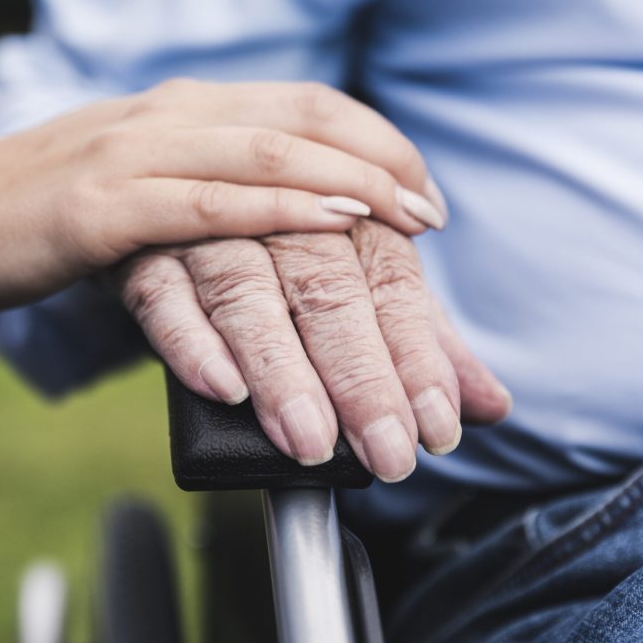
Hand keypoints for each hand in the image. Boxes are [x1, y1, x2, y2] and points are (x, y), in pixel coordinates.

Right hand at [0, 79, 445, 314]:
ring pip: (262, 154)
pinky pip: (203, 209)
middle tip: (435, 217)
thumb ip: (209, 192)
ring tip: (406, 223)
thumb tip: (283, 228)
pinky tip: (323, 230)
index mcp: (185, 111)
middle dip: (382, 164)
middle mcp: (168, 118)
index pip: (307, 105)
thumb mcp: (142, 188)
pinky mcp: (99, 211)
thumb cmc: (47, 215)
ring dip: (345, 185)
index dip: (378, 142)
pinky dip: (272, 216)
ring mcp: (132, 158)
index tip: (425, 193)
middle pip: (301, 120)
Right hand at [115, 221, 510, 480]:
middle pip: (328, 291)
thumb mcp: (366, 288)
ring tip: (311, 441)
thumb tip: (493, 405)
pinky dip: (192, 342)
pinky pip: (166, 296)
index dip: (418, 358)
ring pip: (249, 296)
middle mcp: (287, 215)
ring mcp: (214, 233)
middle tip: (386, 453)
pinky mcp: (150, 256)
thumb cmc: (294, 251)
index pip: (393, 285)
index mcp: (352, 215)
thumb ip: (422, 343)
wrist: (195, 189)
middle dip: (360, 377)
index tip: (437, 427)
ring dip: (282, 370)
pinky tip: (223, 388)